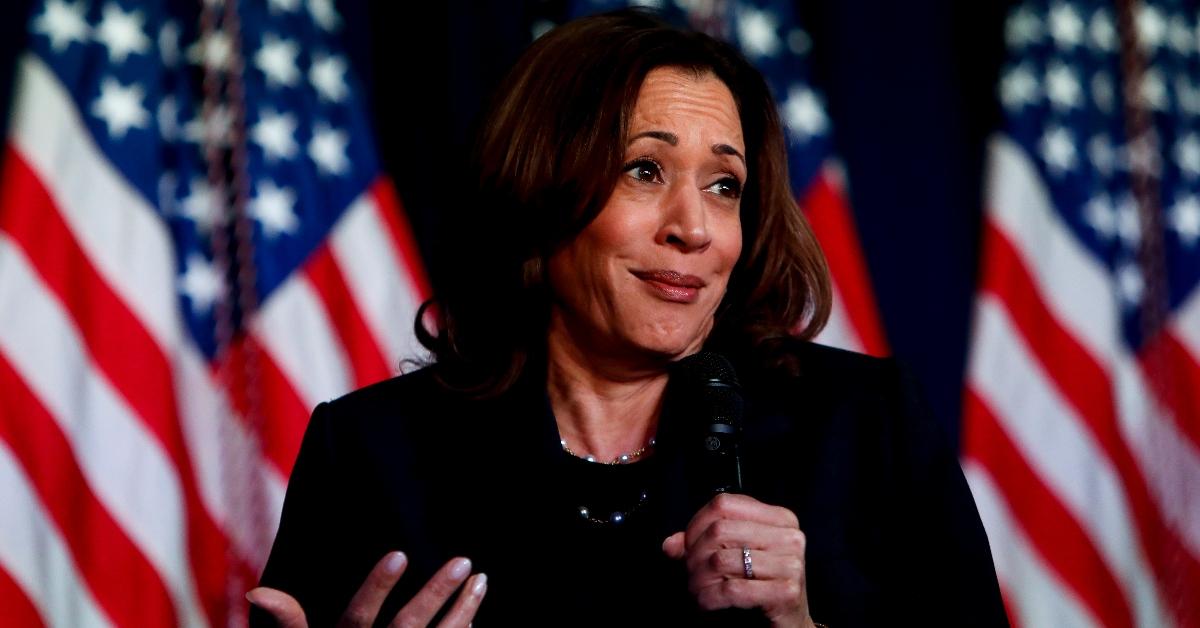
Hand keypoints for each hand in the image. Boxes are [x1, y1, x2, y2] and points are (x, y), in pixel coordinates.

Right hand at [246, 552, 486, 626]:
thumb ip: (290, 625)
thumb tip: (259, 592)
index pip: (358, 619)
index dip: (377, 588)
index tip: (400, 554)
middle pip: (408, 627)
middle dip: (436, 593)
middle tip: (463, 561)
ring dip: (463, 611)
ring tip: (481, 579)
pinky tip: (474, 611)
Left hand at [662, 493, 814, 627]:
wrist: (791, 622)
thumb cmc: (762, 585)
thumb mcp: (735, 557)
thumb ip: (702, 545)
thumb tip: (670, 544)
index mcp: (779, 518)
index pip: (724, 504)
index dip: (696, 524)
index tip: (686, 545)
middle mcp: (790, 536)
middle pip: (719, 531)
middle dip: (694, 555)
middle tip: (689, 573)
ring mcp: (791, 564)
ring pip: (721, 560)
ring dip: (699, 579)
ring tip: (696, 589)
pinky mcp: (787, 592)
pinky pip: (732, 589)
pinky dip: (710, 598)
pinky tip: (706, 602)